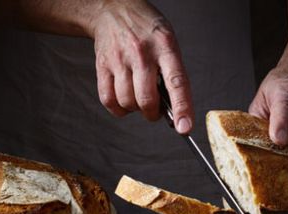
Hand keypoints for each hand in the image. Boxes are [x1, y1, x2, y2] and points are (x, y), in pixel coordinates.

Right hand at [88, 0, 193, 133]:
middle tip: (155, 111)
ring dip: (135, 109)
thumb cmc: (146, 30)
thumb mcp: (167, 42)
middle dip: (153, 114)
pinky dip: (118, 108)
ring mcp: (119, 59)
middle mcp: (141, 53)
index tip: (185, 128)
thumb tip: (174, 110)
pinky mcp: (102, 65)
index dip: (182, 108)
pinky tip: (123, 100)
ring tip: (138, 98)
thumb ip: (172, 72)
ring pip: (127, 102)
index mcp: (164, 46)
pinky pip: (108, 100)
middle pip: (146, 99)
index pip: (176, 82)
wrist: (113, 9)